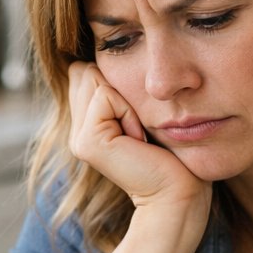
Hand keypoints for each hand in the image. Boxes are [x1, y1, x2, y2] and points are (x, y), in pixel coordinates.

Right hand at [68, 62, 207, 211]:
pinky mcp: (88, 143)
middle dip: (117, 88)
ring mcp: (78, 138)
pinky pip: (105, 95)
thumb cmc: (171, 155)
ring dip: (125, 99)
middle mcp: (76, 131)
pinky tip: (138, 139)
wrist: (177, 194)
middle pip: (84, 71)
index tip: (136, 119)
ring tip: (137, 134)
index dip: (114, 83)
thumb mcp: (139, 114)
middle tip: (137, 128)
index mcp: (85, 124)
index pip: (83, 71)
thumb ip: (116, 91)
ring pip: (92, 77)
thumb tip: (101, 58)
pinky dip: (128, 111)